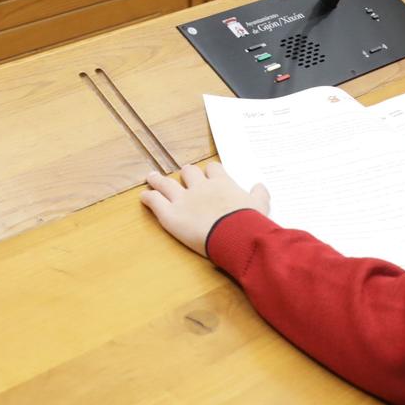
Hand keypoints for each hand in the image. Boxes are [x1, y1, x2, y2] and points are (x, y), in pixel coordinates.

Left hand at [141, 163, 269, 256]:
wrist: (235, 235)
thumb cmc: (249, 221)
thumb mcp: (261, 206)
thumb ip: (259, 194)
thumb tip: (260, 186)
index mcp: (222, 183)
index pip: (212, 169)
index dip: (209, 172)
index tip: (208, 175)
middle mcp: (201, 187)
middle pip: (188, 172)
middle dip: (185, 175)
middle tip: (182, 177)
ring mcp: (183, 199)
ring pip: (166, 183)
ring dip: (158, 180)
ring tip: (151, 178)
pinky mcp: (171, 214)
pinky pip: (155, 201)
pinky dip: (148, 198)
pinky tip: (144, 197)